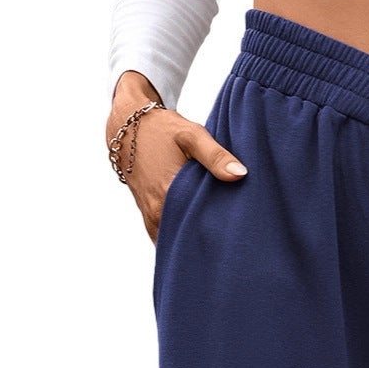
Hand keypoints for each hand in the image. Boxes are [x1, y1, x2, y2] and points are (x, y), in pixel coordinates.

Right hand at [108, 71, 245, 241]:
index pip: (201, 228)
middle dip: (209, 240)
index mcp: (169, 196)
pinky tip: (197, 231)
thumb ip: (216, 156)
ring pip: (176, 239)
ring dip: (193, 239)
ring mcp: (150, 217)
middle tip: (231, 239)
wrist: (128, 127)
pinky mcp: (148, 217)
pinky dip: (181, 235)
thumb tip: (240, 174)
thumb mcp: (191, 136)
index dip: (220, 233)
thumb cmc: (162, 130)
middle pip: (189, 238)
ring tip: (216, 239)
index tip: (237, 235)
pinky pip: (166, 236)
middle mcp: (157, 212)